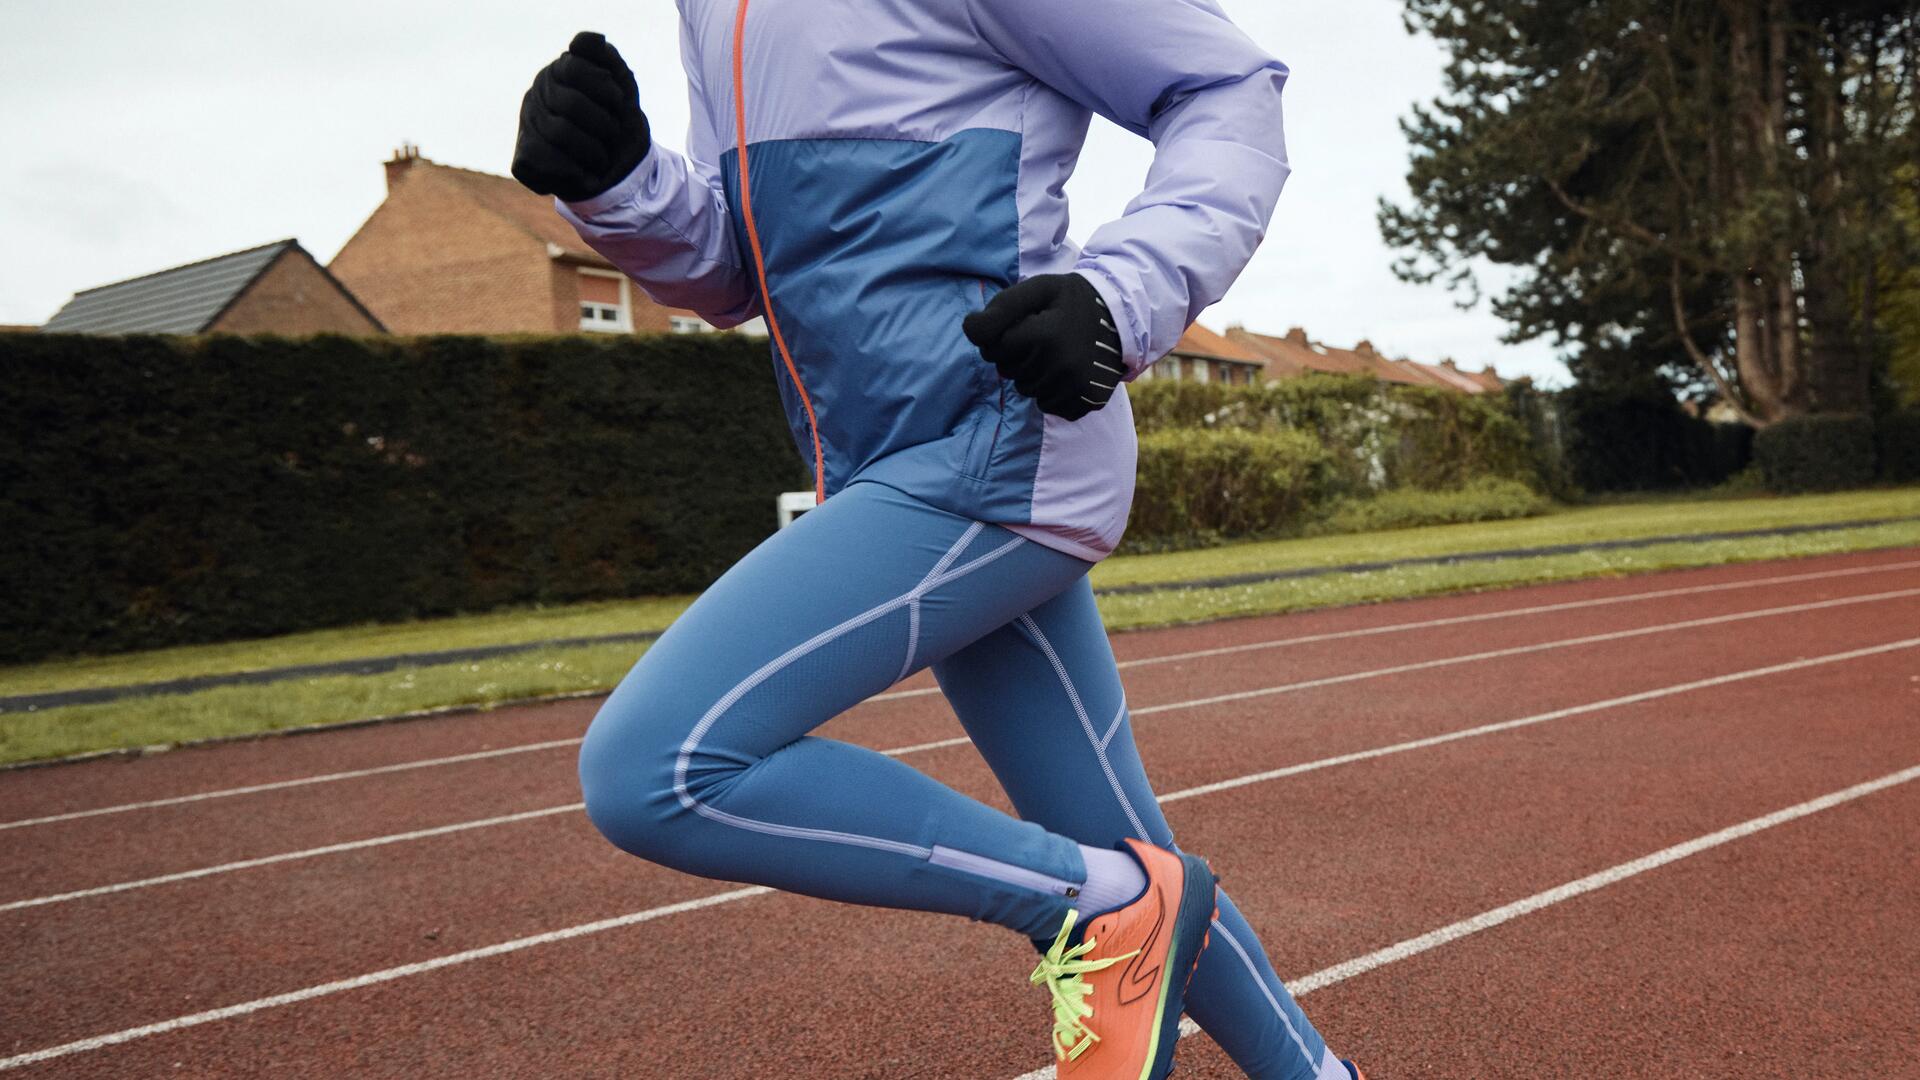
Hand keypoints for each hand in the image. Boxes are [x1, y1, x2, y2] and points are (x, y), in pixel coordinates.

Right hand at [511, 32, 652, 202]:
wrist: (623, 171)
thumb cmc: (620, 123)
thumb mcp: (621, 85)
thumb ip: (606, 57)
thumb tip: (595, 40)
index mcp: (557, 73)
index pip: (575, 68)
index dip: (605, 88)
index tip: (619, 102)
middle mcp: (536, 96)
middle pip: (571, 104)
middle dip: (604, 125)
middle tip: (612, 135)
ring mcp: (527, 127)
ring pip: (559, 132)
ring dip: (593, 151)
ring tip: (602, 159)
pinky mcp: (522, 160)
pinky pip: (542, 160)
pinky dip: (573, 171)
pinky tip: (584, 175)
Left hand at [963, 274, 1125, 420]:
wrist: (1121, 317)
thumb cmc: (1070, 300)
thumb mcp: (1037, 289)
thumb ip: (1001, 307)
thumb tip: (970, 330)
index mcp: (1045, 336)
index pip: (993, 348)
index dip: (1002, 335)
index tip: (1024, 324)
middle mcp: (1061, 367)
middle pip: (1009, 372)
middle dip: (1016, 355)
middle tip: (1042, 336)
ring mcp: (1076, 388)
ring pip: (1027, 391)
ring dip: (1033, 374)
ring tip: (1055, 352)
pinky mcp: (1086, 402)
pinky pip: (1050, 407)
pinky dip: (1052, 392)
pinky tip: (1065, 371)